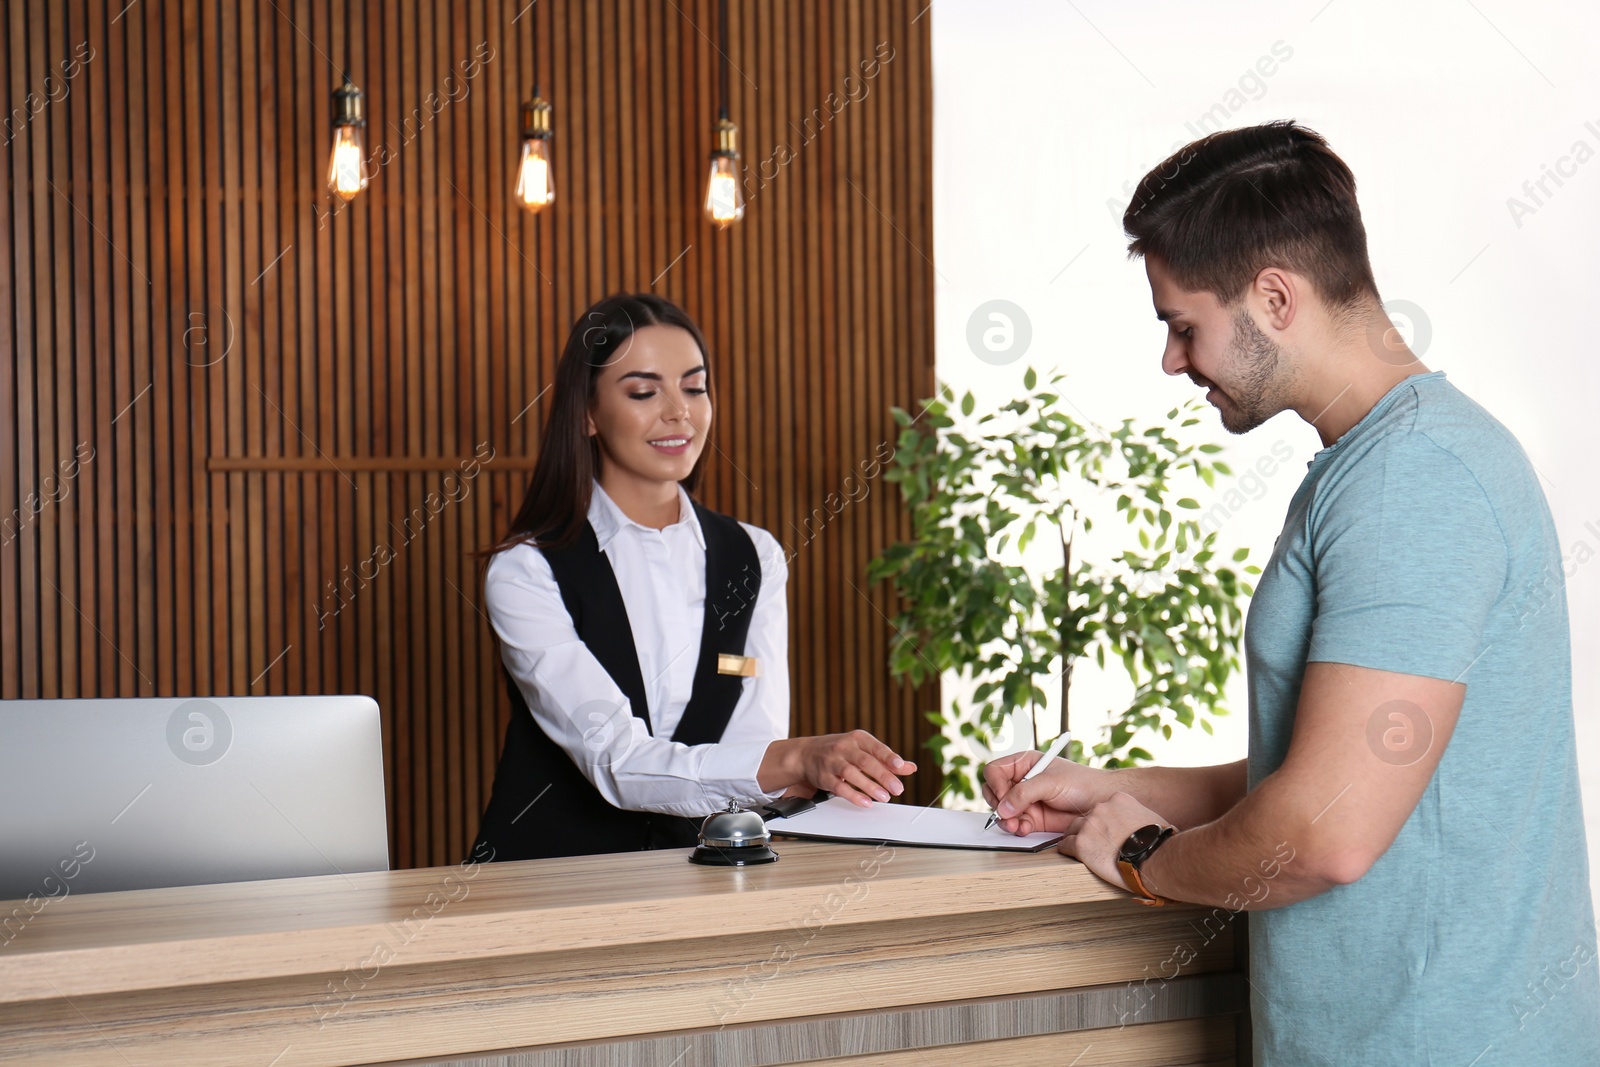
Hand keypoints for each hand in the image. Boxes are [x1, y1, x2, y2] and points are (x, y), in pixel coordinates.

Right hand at [781, 731, 915, 806]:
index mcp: (858, 738)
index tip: (900, 766)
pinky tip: (865, 802)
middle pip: (866, 761)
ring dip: (869, 786)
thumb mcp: (863, 750)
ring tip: (884, 797)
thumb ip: (886, 759)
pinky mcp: (824, 776)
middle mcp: (845, 747)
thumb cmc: (839, 751)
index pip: (876, 747)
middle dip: (883, 775)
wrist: (805, 754)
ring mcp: (833, 761)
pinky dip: (853, 795)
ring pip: (852, 773)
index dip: (889, 757)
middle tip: (897, 789)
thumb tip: (909, 768)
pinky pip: (839, 786)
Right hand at [981, 750, 1112, 835]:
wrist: (1099, 803)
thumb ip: (1024, 793)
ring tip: (1016, 825)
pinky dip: (1017, 828)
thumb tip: (1003, 808)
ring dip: (1006, 820)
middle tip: (1007, 813)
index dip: (996, 784)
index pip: (995, 771)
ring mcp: (1026, 801)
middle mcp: (1021, 782)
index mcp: (1024, 764)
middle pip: (994, 792)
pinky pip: (1015, 824)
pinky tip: (1026, 828)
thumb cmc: (1081, 783)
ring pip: (1002, 811)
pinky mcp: (1032, 818)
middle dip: (998, 805)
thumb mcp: (1050, 782)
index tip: (1003, 796)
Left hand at [1057, 791, 1170, 892]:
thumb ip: (1138, 815)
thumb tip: (1142, 825)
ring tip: (1083, 851)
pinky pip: (1065, 846)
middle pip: (1085, 817)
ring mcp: (1089, 825)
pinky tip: (1072, 856)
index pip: (1101, 808)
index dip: (1102, 821)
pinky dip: (1067, 851)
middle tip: (1094, 844)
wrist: (1156, 858)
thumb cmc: (1160, 843)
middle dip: (1089, 830)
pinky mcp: (1081, 844)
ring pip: (1072, 830)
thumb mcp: (1151, 818)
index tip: (1105, 832)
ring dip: (1076, 839)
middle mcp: (1101, 808)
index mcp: (1118, 799)